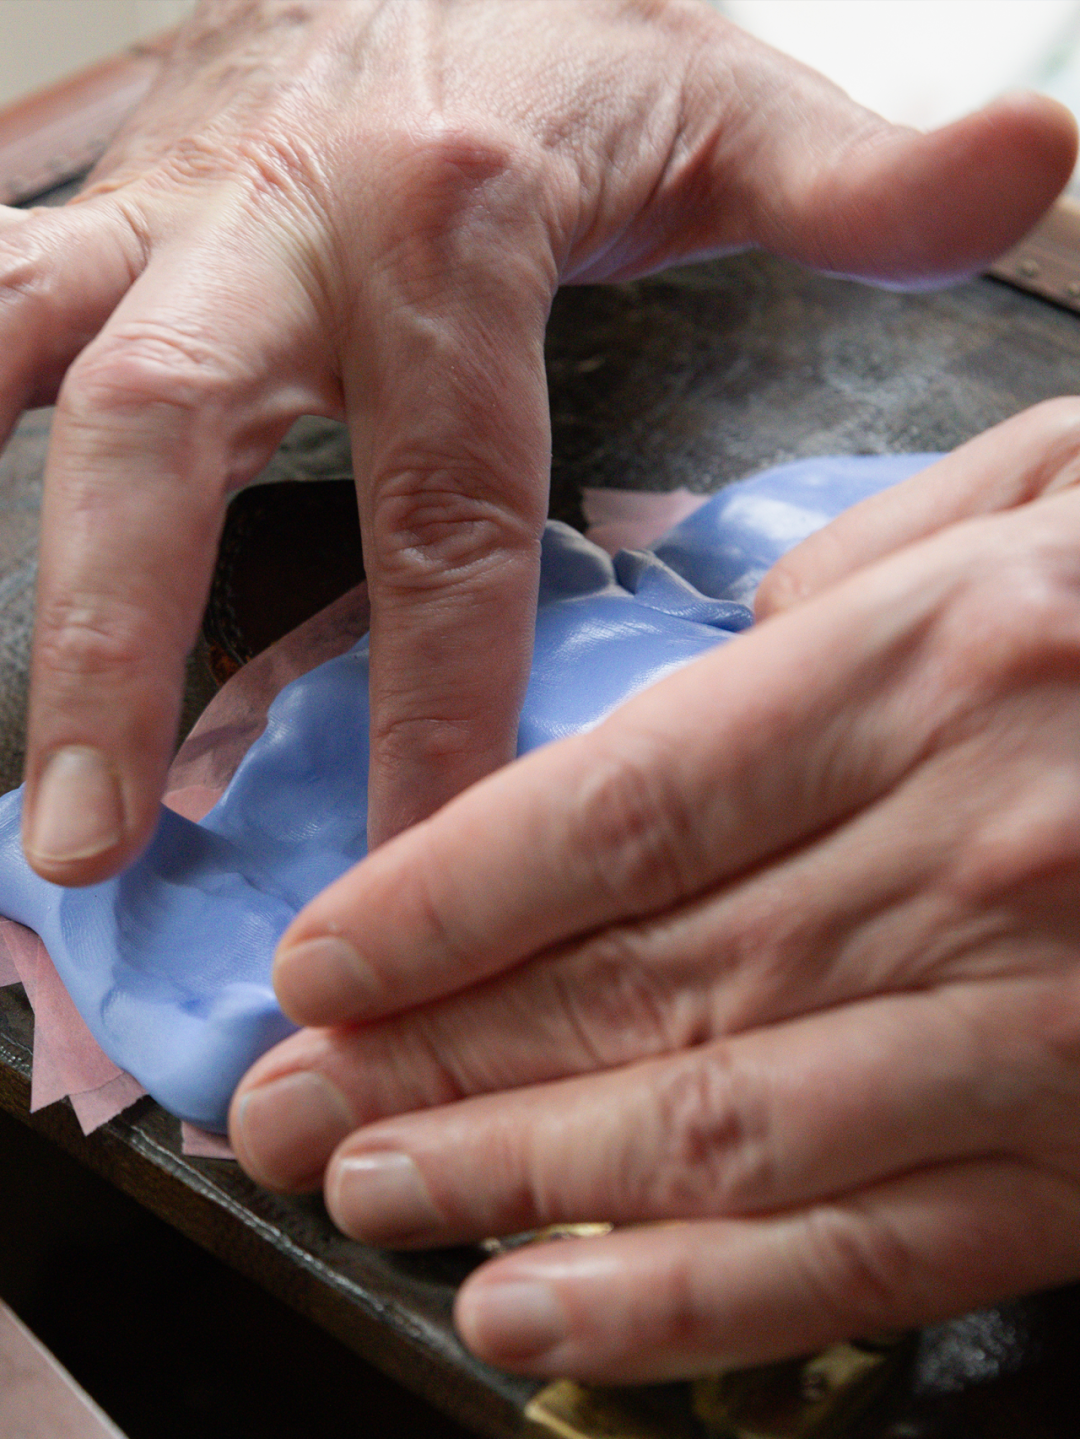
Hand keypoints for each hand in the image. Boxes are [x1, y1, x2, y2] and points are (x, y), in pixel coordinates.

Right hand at [15, 0, 1074, 883]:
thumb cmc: (570, 40)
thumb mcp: (725, 103)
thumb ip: (859, 180)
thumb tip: (1036, 156)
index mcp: (446, 227)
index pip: (448, 516)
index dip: (436, 706)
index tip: (424, 872)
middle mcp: (273, 220)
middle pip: (161, 445)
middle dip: (116, 649)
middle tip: (86, 843)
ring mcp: (160, 207)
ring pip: (22, 359)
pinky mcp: (98, 199)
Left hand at [230, 399, 1079, 1381]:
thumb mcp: (1061, 483)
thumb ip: (876, 556)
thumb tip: (724, 648)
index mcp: (941, 661)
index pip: (615, 813)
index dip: (440, 903)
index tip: (316, 965)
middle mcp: (973, 852)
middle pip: (630, 986)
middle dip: (432, 1059)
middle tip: (284, 1105)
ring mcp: (1041, 1026)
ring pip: (714, 1134)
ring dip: (514, 1181)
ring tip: (367, 1198)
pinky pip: (865, 1251)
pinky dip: (691, 1304)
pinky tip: (542, 1311)